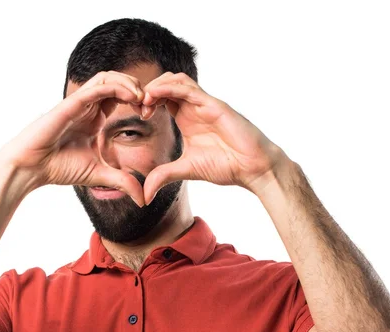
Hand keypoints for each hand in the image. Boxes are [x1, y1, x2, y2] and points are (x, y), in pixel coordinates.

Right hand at [0, 71, 146, 205]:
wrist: (31, 168)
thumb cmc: (59, 168)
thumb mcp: (100, 175)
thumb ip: (122, 182)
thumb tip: (143, 200)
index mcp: (94, 116)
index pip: (120, 95)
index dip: (139, 100)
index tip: (151, 114)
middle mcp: (87, 106)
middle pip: (116, 81)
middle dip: (138, 87)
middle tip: (152, 103)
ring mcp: (78, 103)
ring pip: (107, 78)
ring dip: (129, 82)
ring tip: (143, 97)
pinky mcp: (70, 104)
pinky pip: (97, 87)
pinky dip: (117, 87)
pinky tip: (132, 97)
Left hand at [141, 72, 286, 202]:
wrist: (253, 168)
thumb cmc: (226, 166)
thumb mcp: (186, 170)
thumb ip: (164, 176)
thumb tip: (144, 195)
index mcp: (186, 118)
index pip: (161, 98)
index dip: (146, 101)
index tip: (136, 115)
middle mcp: (194, 107)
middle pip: (166, 83)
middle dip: (147, 91)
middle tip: (137, 107)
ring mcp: (204, 104)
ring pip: (176, 80)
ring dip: (156, 86)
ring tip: (144, 101)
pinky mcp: (213, 105)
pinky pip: (188, 89)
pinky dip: (169, 88)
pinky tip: (155, 97)